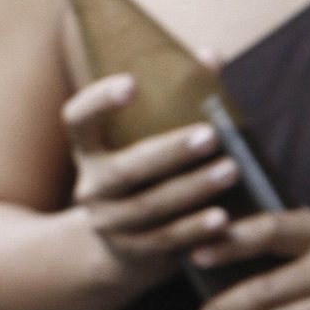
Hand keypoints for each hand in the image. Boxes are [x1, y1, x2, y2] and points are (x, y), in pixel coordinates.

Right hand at [62, 74, 240, 273]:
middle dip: (170, 151)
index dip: (100, 101)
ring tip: (232, 170)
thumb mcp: (150, 141)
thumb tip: (210, 56)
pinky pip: (164, 240)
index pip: (78, 120)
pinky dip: (194, 229)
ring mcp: (109, 223)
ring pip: (149, 206)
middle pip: (126, 169)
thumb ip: (180, 100)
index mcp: (90, 151)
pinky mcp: (131, 252)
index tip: (133, 82)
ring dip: (192, 188)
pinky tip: (223, 219)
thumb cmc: (149, 178)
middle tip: (212, 134)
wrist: (122, 250)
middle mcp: (92, 187)